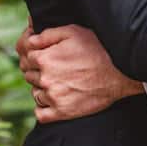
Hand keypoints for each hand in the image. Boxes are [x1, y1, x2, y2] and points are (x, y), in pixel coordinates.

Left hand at [18, 23, 142, 123]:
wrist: (120, 72)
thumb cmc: (97, 49)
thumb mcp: (72, 32)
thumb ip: (46, 35)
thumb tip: (30, 39)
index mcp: (44, 59)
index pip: (26, 56)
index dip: (35, 53)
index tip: (47, 54)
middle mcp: (45, 79)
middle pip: (29, 74)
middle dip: (38, 69)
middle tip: (55, 67)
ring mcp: (53, 97)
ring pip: (35, 93)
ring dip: (41, 87)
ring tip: (58, 81)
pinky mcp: (63, 112)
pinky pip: (40, 114)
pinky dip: (43, 107)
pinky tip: (53, 99)